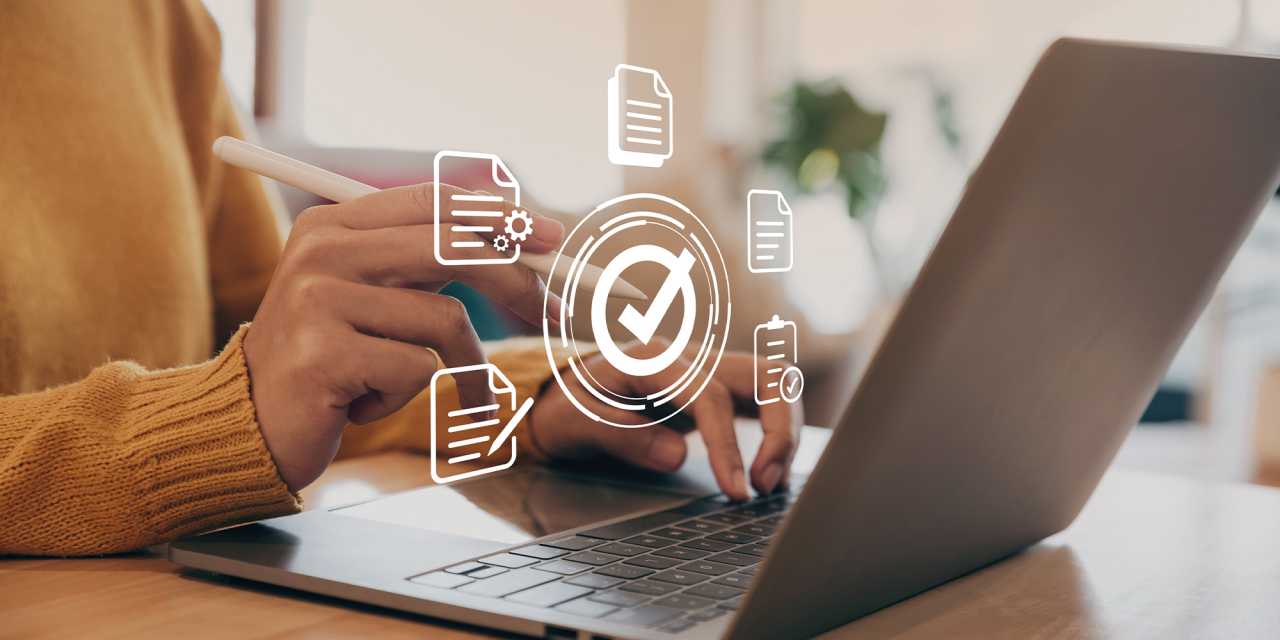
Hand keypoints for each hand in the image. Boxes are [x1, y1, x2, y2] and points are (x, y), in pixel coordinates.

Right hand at [243, 184, 562, 491]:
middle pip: (450, 249)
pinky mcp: (323, 356)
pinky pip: (416, 370)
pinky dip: (405, 397)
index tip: (554, 239)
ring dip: (455, 367)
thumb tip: (529, 247)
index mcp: (332, 225)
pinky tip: (363, 404)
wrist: (247, 427)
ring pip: (442, 321)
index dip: (501, 218)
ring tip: (421, 387)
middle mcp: (321, 252)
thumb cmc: (329, 363)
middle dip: (517, 284)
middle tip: (557, 315)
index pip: (433, 203)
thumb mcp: (374, 298)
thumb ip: (430, 266)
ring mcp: (317, 301)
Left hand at [528, 339, 803, 500]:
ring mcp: (709, 368)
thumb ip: (620, 436)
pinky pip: (765, 399)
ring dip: (787, 431)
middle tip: (765, 484)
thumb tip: (677, 455)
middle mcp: (690, 356)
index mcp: (653, 359)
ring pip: (776, 383)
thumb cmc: (566, 407)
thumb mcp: (573, 423)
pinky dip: (779, 432)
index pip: (711, 396)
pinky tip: (767, 470)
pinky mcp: (719, 387)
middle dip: (780, 430)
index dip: (728, 445)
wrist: (561, 394)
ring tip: (769, 481)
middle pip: (765, 375)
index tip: (736, 490)